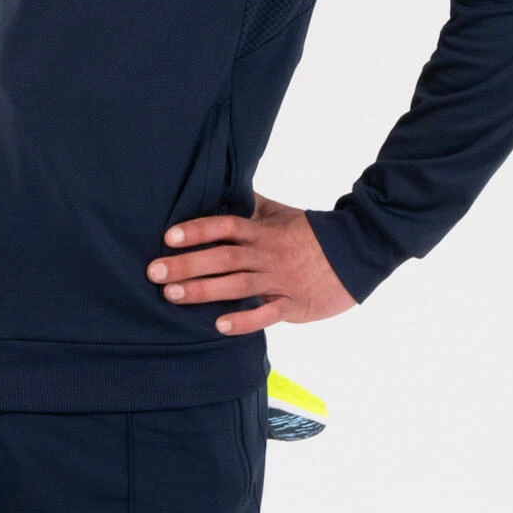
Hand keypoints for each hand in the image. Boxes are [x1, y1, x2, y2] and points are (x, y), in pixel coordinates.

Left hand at [146, 194, 356, 335]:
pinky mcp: (294, 305)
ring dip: (203, 291)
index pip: (225, 227)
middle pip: (223, 258)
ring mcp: (280, 281)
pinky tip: (218, 326)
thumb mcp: (282, 213)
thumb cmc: (312, 233)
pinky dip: (243, 320)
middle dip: (187, 264)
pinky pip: (266, 314)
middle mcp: (268, 255)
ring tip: (172, 295)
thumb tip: (224, 187)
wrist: (358, 252)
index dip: (197, 231)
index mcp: (263, 231)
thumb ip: (251, 205)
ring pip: (237, 286)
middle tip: (154, 272)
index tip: (168, 237)